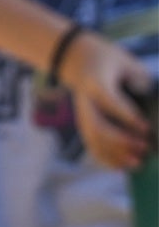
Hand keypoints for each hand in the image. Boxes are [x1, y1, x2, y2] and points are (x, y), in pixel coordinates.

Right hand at [61, 32, 153, 171]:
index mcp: (94, 81)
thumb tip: (149, 100)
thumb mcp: (124, 60)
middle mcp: (84, 100)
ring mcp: (81, 114)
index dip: (127, 117)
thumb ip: (138, 78)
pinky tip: (123, 167)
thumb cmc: (107, 59)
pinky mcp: (83, 123)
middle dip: (122, 140)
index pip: (109, 101)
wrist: (77, 59)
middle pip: (98, 125)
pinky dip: (106, 159)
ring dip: (115, 154)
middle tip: (145, 147)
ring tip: (138, 162)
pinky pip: (91, 145)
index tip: (147, 128)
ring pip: (93, 139)